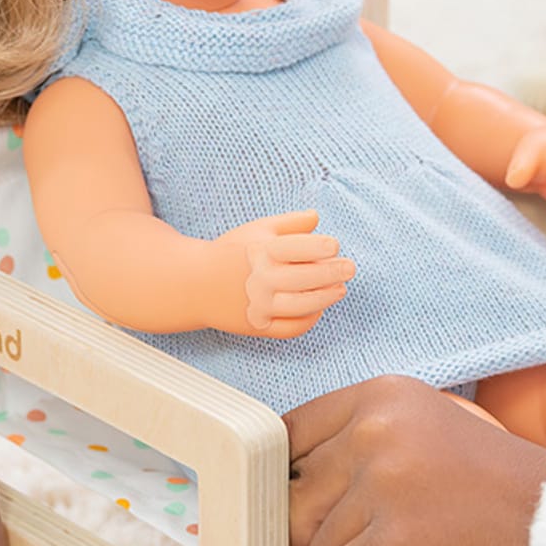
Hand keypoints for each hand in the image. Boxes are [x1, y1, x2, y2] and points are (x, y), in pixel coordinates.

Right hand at [223, 210, 355, 337]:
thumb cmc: (231, 253)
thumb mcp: (257, 230)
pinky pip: (291, 328)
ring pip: (303, 305)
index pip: (300, 249)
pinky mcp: (258, 326)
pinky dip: (309, 320)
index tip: (334, 246)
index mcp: (261, 252)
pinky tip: (318, 308)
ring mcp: (260, 306)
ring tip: (340, 289)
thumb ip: (289, 223)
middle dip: (333, 272)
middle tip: (349, 268)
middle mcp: (261, 280)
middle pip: (307, 278)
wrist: (195, 284)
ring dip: (327, 297)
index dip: (323, 247)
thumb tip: (317, 217)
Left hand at [286, 377, 545, 545]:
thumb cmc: (502, 504)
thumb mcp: (427, 447)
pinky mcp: (391, 542)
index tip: (314, 511)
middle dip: (328, 539)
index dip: (293, 485)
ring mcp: (382, 483)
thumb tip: (283, 514)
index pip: (288, 437)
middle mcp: (377, 429)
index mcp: (383, 396)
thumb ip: (357, 463)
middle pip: (293, 499)